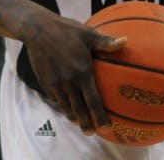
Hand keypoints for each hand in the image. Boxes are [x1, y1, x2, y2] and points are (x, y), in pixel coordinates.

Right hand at [23, 11, 126, 134]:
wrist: (38, 30)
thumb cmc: (66, 30)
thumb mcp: (88, 34)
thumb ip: (106, 42)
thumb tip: (125, 41)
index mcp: (83, 72)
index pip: (93, 101)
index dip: (100, 116)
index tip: (106, 127)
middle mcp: (69, 82)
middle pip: (79, 110)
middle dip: (86, 124)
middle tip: (92, 132)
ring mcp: (56, 83)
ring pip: (66, 106)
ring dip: (73, 116)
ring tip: (80, 123)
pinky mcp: (46, 82)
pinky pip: (55, 98)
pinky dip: (62, 105)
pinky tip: (67, 107)